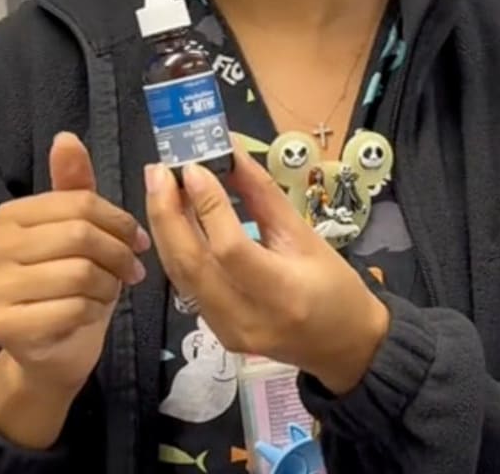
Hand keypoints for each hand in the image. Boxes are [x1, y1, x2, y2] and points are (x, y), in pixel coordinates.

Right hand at [0, 132, 149, 397]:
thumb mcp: (78, 229)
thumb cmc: (71, 281)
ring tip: (111, 289)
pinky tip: (93, 312)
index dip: (118, 221)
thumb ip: (74, 186)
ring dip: (108, 283)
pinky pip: (72, 307)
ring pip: (79, 272)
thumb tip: (66, 137)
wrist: (51, 350)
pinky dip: (95, 309)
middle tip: (132, 268)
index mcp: (9, 216)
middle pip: (80, 235)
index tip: (137, 239)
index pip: (79, 203)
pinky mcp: (5, 327)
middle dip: (117, 253)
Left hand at [144, 148, 388, 394]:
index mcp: (282, 293)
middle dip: (167, 213)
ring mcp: (226, 331)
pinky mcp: (215, 332)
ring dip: (165, 227)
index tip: (193, 168)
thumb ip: (263, 195)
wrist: (341, 343)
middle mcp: (247, 318)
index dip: (208, 205)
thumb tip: (231, 154)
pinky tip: (174, 218)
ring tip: (158, 186)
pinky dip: (177, 247)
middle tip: (157, 170)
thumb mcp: (305, 234)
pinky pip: (187, 285)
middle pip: (191, 263)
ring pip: (180, 274)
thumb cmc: (335, 284)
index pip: (230, 248)